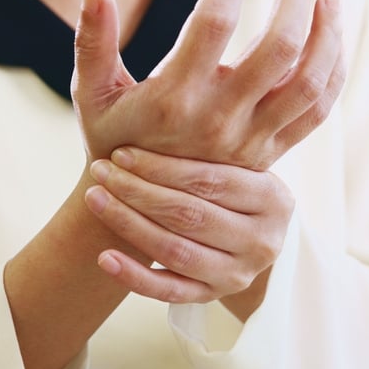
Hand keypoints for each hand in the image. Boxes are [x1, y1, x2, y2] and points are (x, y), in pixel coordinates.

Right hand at [72, 0, 345, 170]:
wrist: (140, 209)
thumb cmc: (111, 139)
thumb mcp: (91, 92)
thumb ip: (93, 38)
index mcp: (173, 98)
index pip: (214, 22)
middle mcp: (218, 119)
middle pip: (279, 47)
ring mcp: (250, 139)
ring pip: (310, 82)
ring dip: (327, 34)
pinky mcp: (270, 152)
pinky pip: (317, 110)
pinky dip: (332, 71)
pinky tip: (330, 39)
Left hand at [83, 146, 293, 309]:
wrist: (242, 229)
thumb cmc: (226, 178)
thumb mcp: (233, 154)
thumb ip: (214, 127)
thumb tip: (188, 71)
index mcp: (273, 197)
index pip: (211, 181)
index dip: (162, 167)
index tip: (121, 152)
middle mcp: (263, 240)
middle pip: (191, 215)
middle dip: (138, 191)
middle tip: (100, 170)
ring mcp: (238, 274)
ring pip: (176, 251)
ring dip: (129, 225)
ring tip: (95, 198)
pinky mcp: (212, 297)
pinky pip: (168, 292)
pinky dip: (134, 276)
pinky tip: (104, 257)